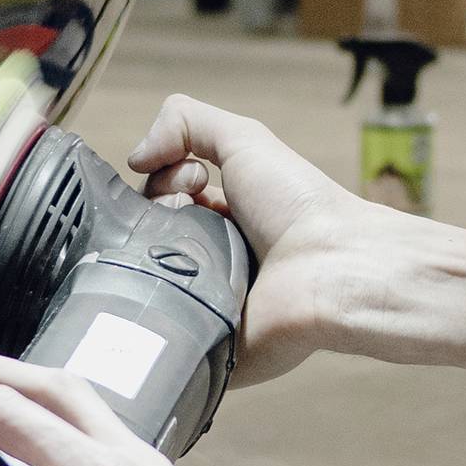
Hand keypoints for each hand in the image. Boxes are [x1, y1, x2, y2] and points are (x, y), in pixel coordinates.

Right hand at [129, 92, 380, 383]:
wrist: (331, 270)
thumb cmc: (297, 203)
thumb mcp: (244, 140)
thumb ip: (186, 122)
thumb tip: (135, 156)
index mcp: (220, 219)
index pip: (159, 200)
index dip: (162, 183)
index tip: (192, 181)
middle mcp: (209, 260)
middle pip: (145, 235)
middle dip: (157, 212)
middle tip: (189, 212)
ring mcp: (203, 303)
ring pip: (141, 277)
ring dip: (152, 254)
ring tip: (187, 249)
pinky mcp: (199, 343)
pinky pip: (153, 327)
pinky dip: (155, 302)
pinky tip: (180, 286)